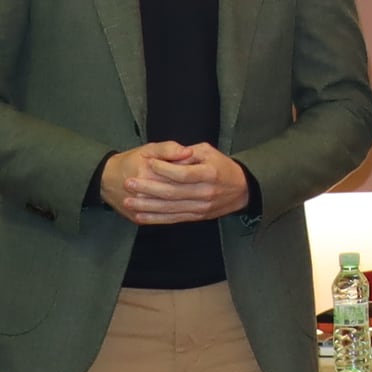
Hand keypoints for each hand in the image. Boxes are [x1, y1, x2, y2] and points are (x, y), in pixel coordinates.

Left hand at [102, 141, 252, 223]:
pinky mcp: (197, 216)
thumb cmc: (222, 166)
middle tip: (129, 183)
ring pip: (170, 208)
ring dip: (147, 206)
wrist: (241, 190)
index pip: (183, 174)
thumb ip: (188, 153)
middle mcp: (205, 192)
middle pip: (173, 193)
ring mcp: (201, 207)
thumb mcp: (209, 152)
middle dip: (148, 188)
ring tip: (129, 200)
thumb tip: (170, 156)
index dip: (164, 169)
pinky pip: (173, 219)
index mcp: (209, 174)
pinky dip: (156, 218)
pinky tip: (141, 215)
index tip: (148, 163)